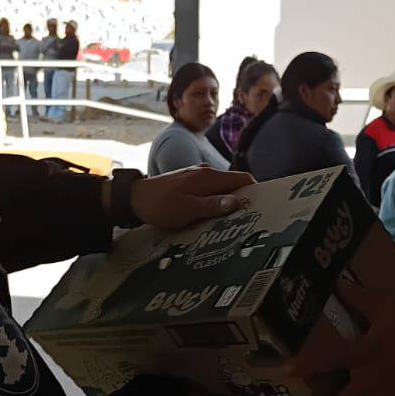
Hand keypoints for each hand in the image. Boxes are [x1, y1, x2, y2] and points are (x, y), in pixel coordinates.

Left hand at [129, 167, 254, 230]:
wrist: (133, 199)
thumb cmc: (160, 205)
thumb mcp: (188, 209)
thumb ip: (213, 205)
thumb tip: (238, 202)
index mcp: (208, 177)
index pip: (242, 179)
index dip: (255, 191)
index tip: (261, 207)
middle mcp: (205, 172)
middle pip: (233, 185)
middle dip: (242, 200)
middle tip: (247, 220)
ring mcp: (196, 177)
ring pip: (221, 189)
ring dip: (227, 204)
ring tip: (230, 222)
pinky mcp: (188, 183)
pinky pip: (209, 192)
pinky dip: (215, 202)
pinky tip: (211, 217)